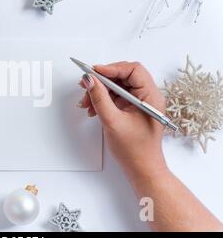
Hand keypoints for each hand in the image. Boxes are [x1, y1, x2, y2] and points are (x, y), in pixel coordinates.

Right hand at [78, 62, 166, 177]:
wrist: (141, 168)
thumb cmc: (135, 150)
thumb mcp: (113, 121)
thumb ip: (99, 98)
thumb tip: (90, 80)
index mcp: (150, 96)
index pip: (133, 70)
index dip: (112, 68)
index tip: (94, 72)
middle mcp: (147, 96)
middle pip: (123, 76)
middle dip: (102, 81)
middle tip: (86, 85)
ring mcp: (139, 102)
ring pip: (116, 86)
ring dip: (99, 91)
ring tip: (87, 102)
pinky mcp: (131, 108)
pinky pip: (115, 96)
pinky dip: (102, 99)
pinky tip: (93, 108)